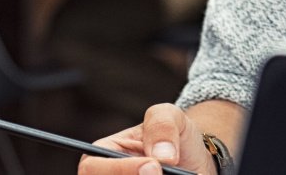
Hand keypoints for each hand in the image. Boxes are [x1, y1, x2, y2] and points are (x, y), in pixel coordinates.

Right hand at [79, 103, 215, 174]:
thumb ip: (161, 125)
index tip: (153, 167)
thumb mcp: (170, 116)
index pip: (92, 168)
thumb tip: (161, 156)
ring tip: (180, 174)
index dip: (120, 170)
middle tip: (165, 173)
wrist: (193, 158)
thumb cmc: (174, 136)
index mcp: (102, 156)